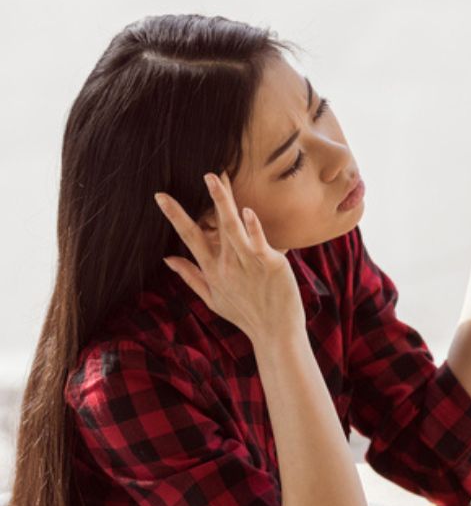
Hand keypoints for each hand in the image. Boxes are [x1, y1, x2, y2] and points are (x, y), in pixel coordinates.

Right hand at [155, 173, 304, 343]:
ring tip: (215, 178)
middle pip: (213, 225)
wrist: (275, 333)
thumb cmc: (246, 314)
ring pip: (232, 227)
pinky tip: (247, 211)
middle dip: (208, 198)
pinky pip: (259, 242)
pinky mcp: (270, 264)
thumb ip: (189, 276)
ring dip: (224, 202)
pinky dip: (253, 227)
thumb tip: (167, 258)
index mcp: (212, 270)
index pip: (189, 237)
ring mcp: (248, 263)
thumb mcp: (212, 298)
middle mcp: (227, 264)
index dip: (175, 215)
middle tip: (203, 172)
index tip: (160, 195)